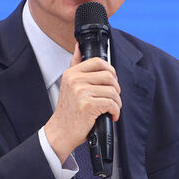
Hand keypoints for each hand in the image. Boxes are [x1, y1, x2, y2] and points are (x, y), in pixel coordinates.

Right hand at [44, 43, 120, 163]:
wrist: (61, 132)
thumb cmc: (68, 111)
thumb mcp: (68, 84)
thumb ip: (75, 65)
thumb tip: (78, 47)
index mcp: (71, 73)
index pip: (97, 61)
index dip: (110, 70)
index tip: (112, 81)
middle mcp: (75, 80)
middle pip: (109, 75)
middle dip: (116, 88)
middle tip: (114, 97)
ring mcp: (81, 92)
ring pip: (112, 90)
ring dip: (117, 102)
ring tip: (112, 108)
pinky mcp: (88, 105)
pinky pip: (111, 103)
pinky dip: (116, 111)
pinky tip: (111, 115)